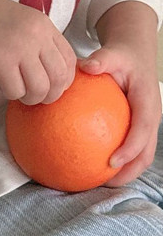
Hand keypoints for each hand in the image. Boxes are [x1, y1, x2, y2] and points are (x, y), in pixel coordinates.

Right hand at [0, 0, 76, 104]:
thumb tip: (49, 68)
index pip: (70, 59)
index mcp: (43, 24)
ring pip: (40, 88)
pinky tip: (2, 87)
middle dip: (51, 94)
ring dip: (31, 98)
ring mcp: (19, 48)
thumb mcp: (20, 19)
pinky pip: (16, 90)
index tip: (51, 85)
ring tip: (20, 95)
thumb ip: (37, 38)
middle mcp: (36, 35)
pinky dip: (11, 94)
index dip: (64, 79)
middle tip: (36, 97)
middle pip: (60, 78)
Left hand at [80, 47, 160, 184]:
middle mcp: (151, 117)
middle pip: (147, 152)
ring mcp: (147, 124)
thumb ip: (101, 60)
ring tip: (101, 181)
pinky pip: (131, 146)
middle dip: (130, 170)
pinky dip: (118, 158)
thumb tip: (84, 66)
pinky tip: (92, 162)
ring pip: (142, 154)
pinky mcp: (138, 126)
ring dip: (126, 170)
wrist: (135, 55)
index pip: (142, 131)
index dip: (130, 149)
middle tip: (106, 181)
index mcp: (148, 103)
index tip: (112, 161)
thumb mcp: (112, 54)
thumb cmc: (122, 57)